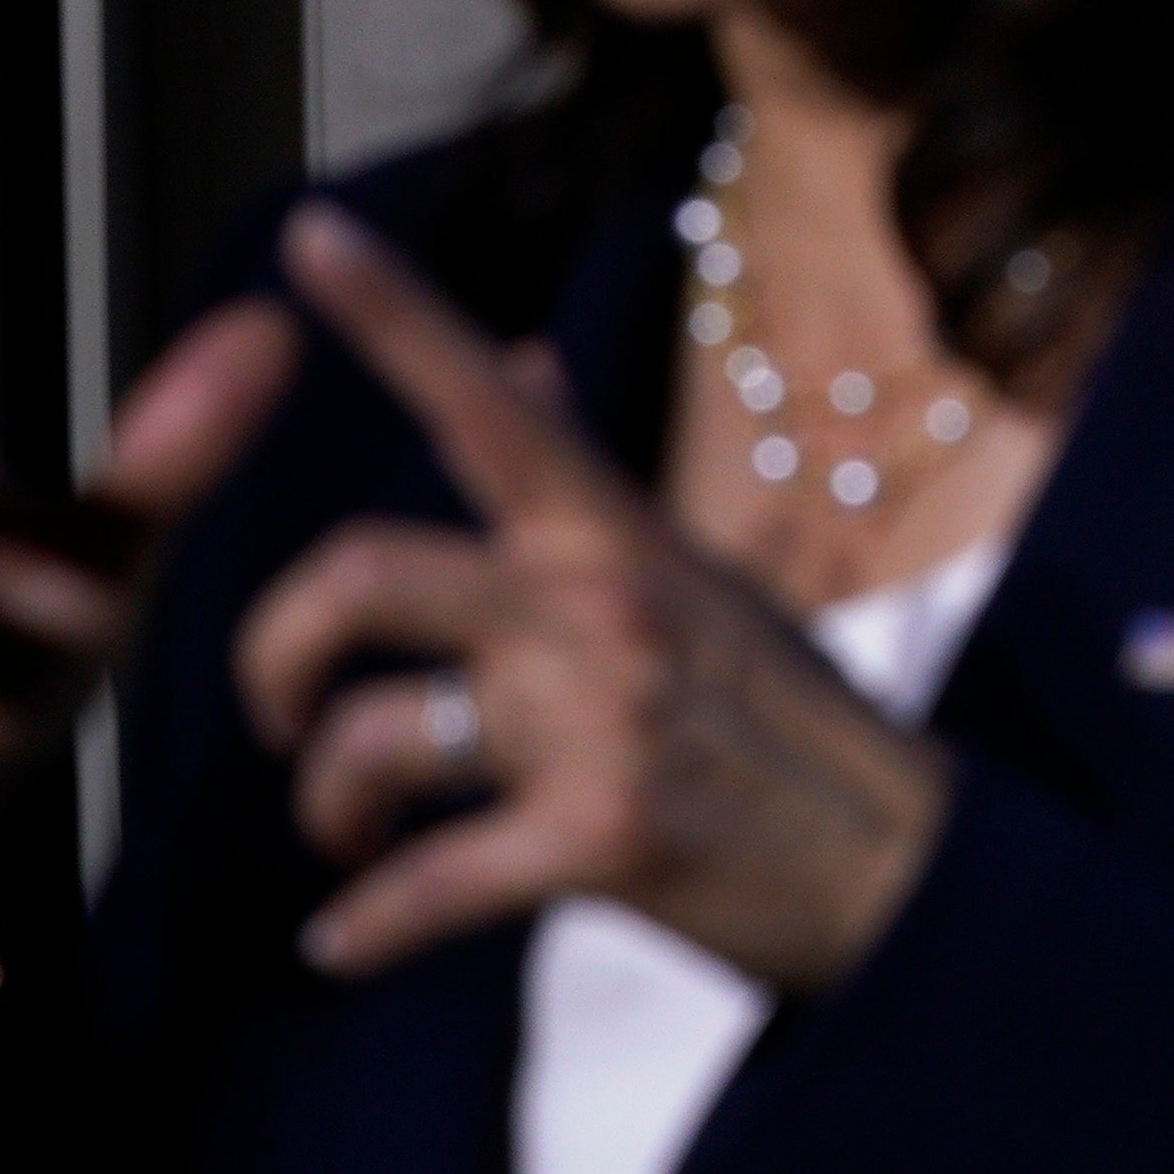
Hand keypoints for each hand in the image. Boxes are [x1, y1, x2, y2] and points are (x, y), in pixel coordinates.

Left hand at [232, 204, 954, 989]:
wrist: (903, 864)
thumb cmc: (784, 720)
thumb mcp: (697, 575)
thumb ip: (584, 476)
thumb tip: (518, 363)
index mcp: (611, 535)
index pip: (485, 401)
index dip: (389, 310)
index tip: (306, 231)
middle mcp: (597, 604)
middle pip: (360, 573)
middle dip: (271, 653)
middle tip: (277, 715)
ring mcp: (600, 719)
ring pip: (373, 739)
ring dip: (327, 807)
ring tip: (349, 840)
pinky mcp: (603, 836)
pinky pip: (427, 883)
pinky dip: (364, 926)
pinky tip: (347, 942)